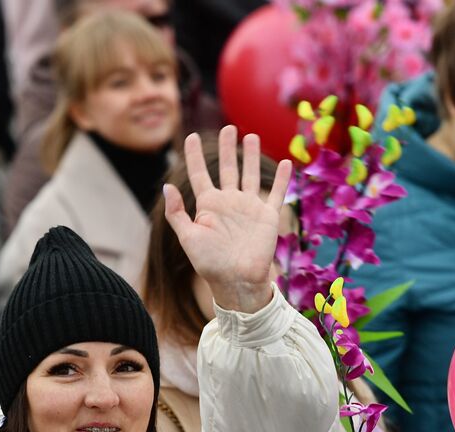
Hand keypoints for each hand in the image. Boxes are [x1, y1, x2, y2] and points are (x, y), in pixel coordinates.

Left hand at [163, 126, 291, 312]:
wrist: (236, 281)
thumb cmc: (210, 263)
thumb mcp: (188, 238)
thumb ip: (177, 213)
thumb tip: (167, 185)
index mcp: (208, 205)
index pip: (199, 174)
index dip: (194, 156)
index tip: (190, 136)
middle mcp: (229, 202)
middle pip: (227, 168)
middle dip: (226, 148)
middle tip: (227, 127)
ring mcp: (249, 207)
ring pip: (250, 174)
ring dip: (251, 156)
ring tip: (251, 136)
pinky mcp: (267, 216)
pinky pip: (276, 193)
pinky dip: (282, 178)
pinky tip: (286, 163)